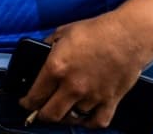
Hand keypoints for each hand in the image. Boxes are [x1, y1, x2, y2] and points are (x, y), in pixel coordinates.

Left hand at [20, 12, 152, 127]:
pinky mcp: (110, 101)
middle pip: (50, 114)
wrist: (127, 36)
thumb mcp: (61, 33)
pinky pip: (97, 122)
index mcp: (56, 68)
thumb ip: (48, 46)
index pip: (35, 96)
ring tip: (61, 110)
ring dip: (65, 116)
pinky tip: (84, 117)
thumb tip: (41, 53)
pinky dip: (89, 122)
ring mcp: (92, 96)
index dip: (27, 103)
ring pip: (72, 118)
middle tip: (39, 111)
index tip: (25, 103)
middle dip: (41, 115)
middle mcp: (72, 86)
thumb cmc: (95, 31)